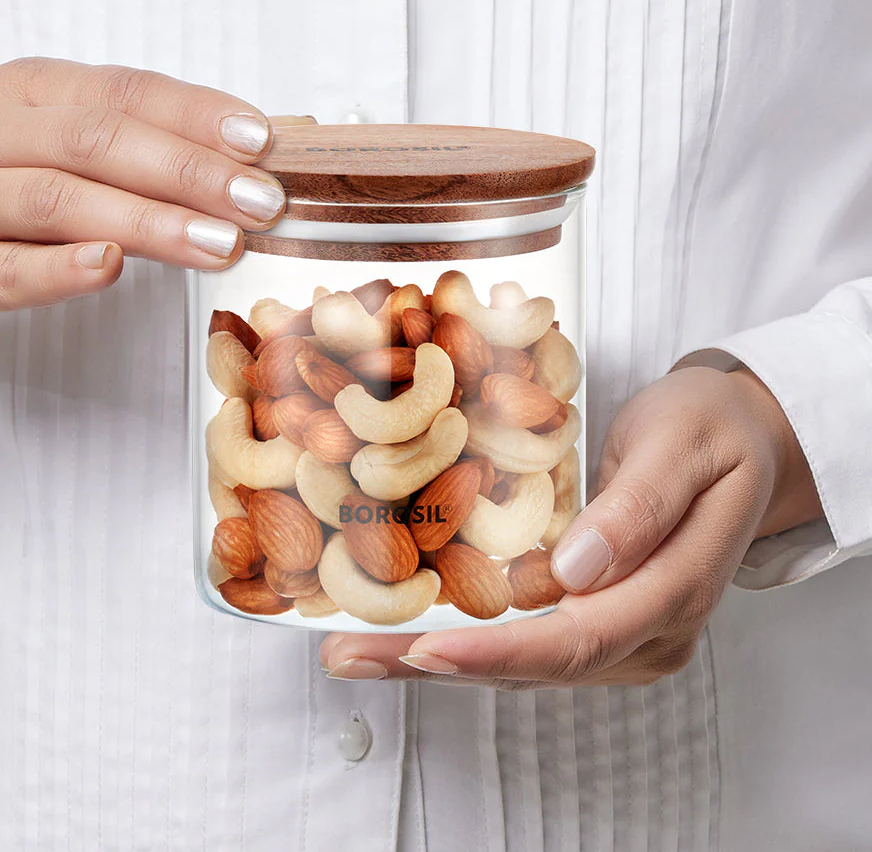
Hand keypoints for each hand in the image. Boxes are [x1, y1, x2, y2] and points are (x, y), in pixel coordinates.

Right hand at [0, 58, 293, 344]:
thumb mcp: (35, 131)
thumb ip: (121, 139)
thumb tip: (233, 158)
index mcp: (25, 93)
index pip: (125, 92)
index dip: (198, 116)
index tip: (263, 143)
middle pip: (99, 142)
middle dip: (189, 171)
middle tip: (259, 201)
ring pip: (58, 201)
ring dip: (147, 220)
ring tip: (217, 241)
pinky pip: (0, 268)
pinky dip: (58, 269)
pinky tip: (110, 267)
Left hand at [319, 366, 821, 687]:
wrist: (741, 437)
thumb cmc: (711, 430)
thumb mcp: (683, 446)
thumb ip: (640, 509)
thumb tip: (578, 572)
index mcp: (678, 588)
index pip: (580, 636)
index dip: (499, 650)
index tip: (427, 648)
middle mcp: (651, 631)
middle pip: (539, 663)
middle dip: (441, 664)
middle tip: (352, 657)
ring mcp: (628, 633)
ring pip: (526, 662)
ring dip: (441, 660)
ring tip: (359, 652)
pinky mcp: (603, 619)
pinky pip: (530, 641)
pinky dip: (470, 640)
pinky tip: (411, 634)